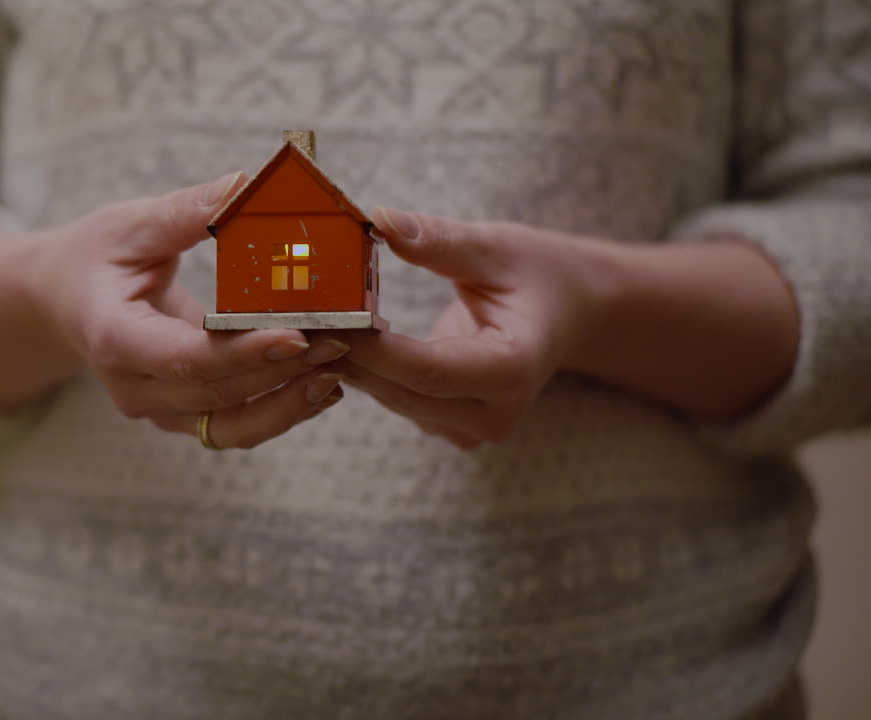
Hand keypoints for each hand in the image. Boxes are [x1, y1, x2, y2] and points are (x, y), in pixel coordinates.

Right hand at [36, 173, 353, 446]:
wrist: (62, 300)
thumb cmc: (95, 256)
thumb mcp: (131, 224)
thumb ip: (188, 211)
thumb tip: (248, 185)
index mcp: (113, 338)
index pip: (185, 357)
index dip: (244, 352)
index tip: (298, 335)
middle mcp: (133, 387)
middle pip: (219, 393)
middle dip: (285, 372)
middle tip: (344, 338)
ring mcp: (157, 409)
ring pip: (232, 425)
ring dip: (290, 401)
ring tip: (340, 365)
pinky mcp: (181, 414)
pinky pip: (236, 425)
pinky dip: (280, 408)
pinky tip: (321, 384)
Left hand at [325, 208, 609, 449]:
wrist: (571, 312)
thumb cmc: (539, 273)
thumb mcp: (497, 247)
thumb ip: (439, 241)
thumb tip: (381, 220)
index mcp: (514, 370)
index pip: (427, 369)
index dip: (370, 346)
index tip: (324, 314)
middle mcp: (494, 414)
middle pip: (402, 390)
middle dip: (349, 353)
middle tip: (298, 315)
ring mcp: (472, 428)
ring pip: (393, 398)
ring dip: (352, 361)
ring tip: (313, 319)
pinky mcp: (452, 426)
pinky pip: (398, 399)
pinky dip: (370, 368)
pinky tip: (343, 334)